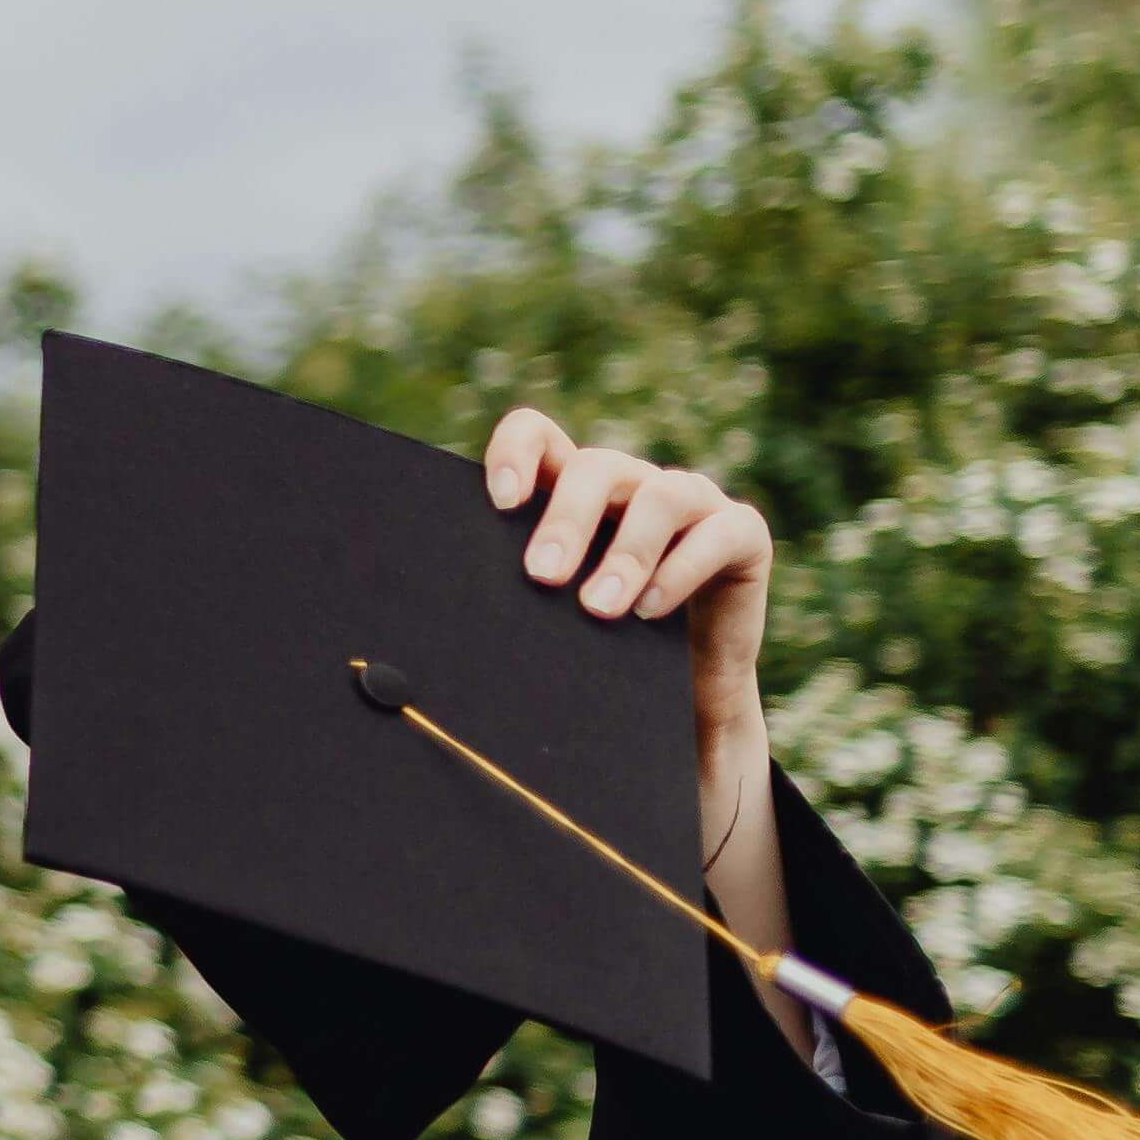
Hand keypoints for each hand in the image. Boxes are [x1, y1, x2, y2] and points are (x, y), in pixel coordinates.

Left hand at [485, 404, 809, 1028]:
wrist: (679, 704)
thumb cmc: (594, 655)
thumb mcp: (541, 623)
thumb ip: (502, 603)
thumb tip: (397, 659)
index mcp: (573, 488)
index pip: (540, 435)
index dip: (517, 453)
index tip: (499, 502)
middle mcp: (631, 485)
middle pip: (596, 467)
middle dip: (566, 520)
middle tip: (540, 575)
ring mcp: (692, 502)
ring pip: (661, 496)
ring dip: (626, 552)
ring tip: (598, 609)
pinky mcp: (741, 535)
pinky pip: (722, 531)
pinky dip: (683, 568)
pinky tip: (650, 610)